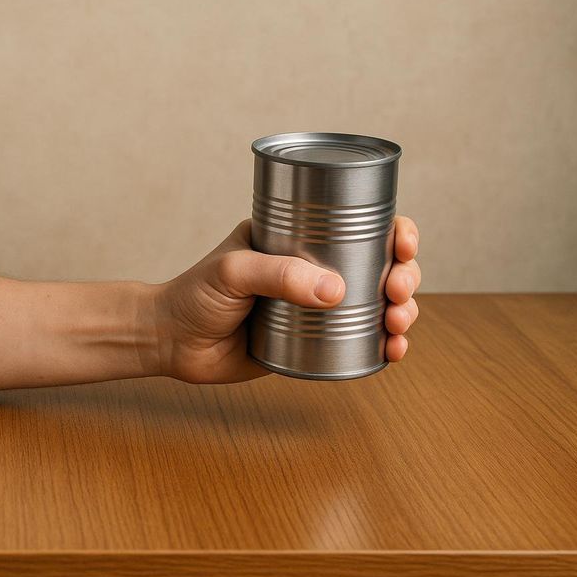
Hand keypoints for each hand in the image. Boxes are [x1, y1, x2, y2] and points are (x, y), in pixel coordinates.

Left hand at [152, 217, 420, 382]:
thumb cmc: (194, 294)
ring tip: (398, 324)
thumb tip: (336, 291)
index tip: (401, 243)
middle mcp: (312, 269)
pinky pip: (357, 342)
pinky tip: (394, 351)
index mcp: (297, 238)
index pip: (357, 225)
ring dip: (402, 310)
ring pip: (376, 304)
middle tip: (397, 291)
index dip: (393, 230)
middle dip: (404, 275)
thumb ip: (277, 275)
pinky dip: (383, 346)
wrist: (171, 343)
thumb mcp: (233, 271)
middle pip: (379, 265)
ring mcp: (314, 307)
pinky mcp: (310, 343)